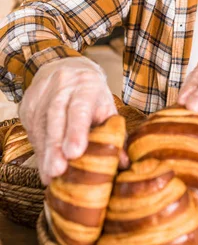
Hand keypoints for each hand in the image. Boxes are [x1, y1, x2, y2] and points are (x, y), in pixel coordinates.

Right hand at [19, 57, 119, 184]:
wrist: (68, 69)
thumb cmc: (91, 95)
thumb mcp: (107, 107)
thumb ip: (115, 133)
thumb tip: (122, 162)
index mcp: (87, 84)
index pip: (80, 107)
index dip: (76, 130)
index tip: (74, 153)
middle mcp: (62, 84)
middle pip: (55, 116)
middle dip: (55, 146)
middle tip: (57, 171)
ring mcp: (42, 92)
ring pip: (40, 124)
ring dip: (44, 152)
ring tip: (51, 175)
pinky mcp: (27, 102)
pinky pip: (30, 128)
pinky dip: (38, 149)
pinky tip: (44, 164)